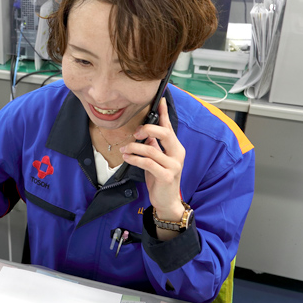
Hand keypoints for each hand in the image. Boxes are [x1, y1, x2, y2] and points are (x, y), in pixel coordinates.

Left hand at [120, 98, 184, 221]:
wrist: (167, 202)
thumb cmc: (160, 179)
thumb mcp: (156, 160)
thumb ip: (154, 146)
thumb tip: (145, 134)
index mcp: (176, 148)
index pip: (169, 127)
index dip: (164, 113)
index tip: (160, 100)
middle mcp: (178, 154)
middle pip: (164, 133)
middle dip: (147, 129)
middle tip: (134, 133)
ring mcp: (174, 165)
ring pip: (151, 149)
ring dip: (134, 148)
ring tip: (124, 149)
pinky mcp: (167, 176)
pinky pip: (148, 163)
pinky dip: (135, 159)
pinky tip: (127, 158)